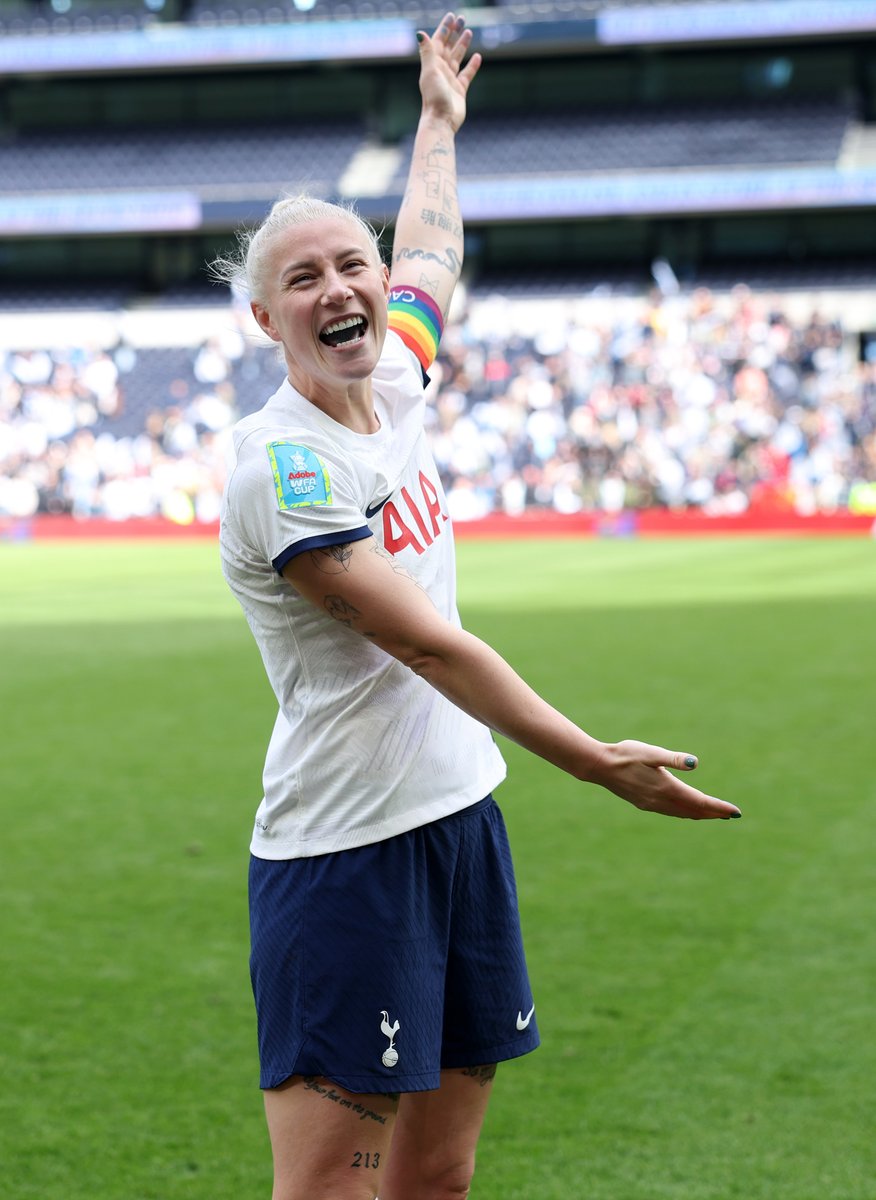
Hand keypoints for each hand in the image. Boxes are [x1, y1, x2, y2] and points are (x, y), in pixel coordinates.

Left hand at [417, 11, 481, 132]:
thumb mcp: (430, 71)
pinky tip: (477, 56)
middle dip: (454, 32)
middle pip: (448, 47)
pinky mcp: (460, 90)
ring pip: (457, 58)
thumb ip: (427, 52)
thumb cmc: (434, 98)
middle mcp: (440, 71)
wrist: (441, 121)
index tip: (452, 16)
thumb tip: (419, 33)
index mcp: (432, 65)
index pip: (438, 41)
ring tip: (468, 32)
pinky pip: (466, 74)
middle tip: (462, 18)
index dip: (444, 28)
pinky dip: (472, 65)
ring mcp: (450, 80)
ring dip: (462, 45)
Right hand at [586, 740, 741, 820]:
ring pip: (682, 814)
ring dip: (699, 814)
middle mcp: (660, 800)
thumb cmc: (625, 754)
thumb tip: (694, 763)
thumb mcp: (650, 752)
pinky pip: (671, 812)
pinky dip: (685, 813)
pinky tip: (686, 810)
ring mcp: (652, 804)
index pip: (699, 801)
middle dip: (713, 813)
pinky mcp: (645, 803)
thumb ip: (672, 758)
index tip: (735, 812)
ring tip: (714, 814)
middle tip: (731, 815)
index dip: (718, 807)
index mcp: (666, 787)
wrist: (599, 766)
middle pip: (693, 811)